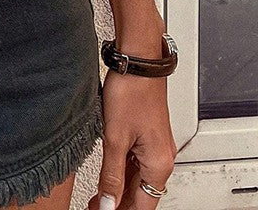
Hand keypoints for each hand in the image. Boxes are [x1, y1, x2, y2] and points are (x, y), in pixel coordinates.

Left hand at [88, 68, 177, 209]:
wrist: (138, 63)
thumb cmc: (132, 92)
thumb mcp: (115, 138)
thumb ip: (112, 175)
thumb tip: (109, 203)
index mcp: (159, 164)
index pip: (143, 205)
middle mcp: (162, 158)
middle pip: (142, 194)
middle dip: (119, 203)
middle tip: (96, 206)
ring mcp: (155, 147)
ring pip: (138, 179)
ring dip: (120, 188)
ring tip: (98, 195)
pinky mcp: (147, 135)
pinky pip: (136, 162)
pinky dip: (122, 172)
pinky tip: (108, 173)